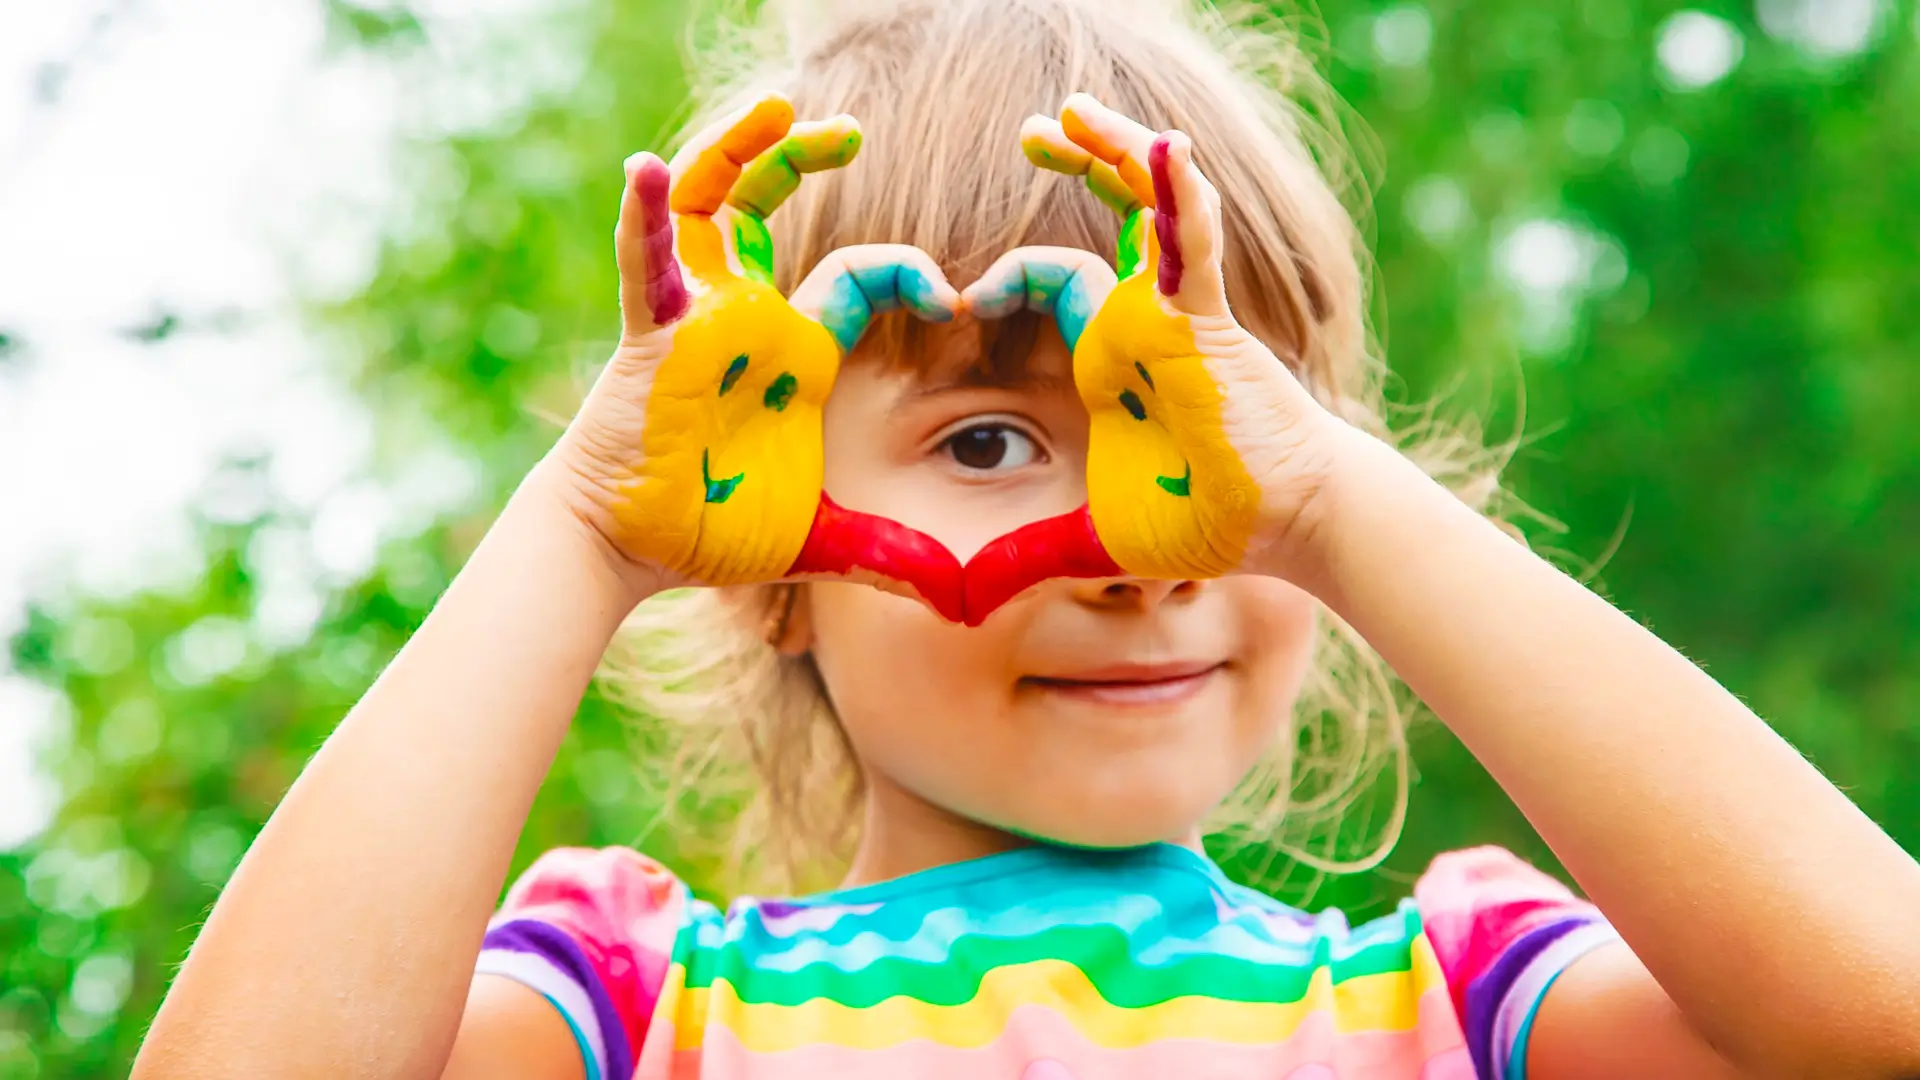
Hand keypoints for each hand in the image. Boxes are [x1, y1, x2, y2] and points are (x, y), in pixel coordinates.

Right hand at [550, 94, 962, 602]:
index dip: (910, 274)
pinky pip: (646, 263)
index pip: (860, 279)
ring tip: (778, 107)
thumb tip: (957, 594)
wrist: (630, 549)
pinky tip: (648, 171)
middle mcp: (747, 317)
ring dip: (741, 152)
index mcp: (796, 352)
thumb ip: (886, 554)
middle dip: (805, 158)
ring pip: (714, 206)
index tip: (955, 296)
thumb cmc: (712, 530)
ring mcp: (695, 316)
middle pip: (773, 207)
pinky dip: (647, 217)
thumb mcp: (819, 539)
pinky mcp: (651, 335)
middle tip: (849, 129)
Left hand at [965, 93, 1343, 584]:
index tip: (958, 302)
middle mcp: (1139, 320)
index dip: (1004, 277)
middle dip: (1073, 165)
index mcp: (1108, 356)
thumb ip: (1027, 556)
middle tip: (1032, 130)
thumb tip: (961, 601)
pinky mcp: (1208, 320)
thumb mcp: (1090, 541)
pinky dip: (1181, 200)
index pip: (1050, 282)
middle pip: (1100, 221)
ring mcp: (1175, 311)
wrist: (1281, 524)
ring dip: (1116, 153)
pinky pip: (1193, 246)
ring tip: (1073, 109)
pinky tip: (1168, 150)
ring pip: (1146, 209)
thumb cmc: (1201, 520)